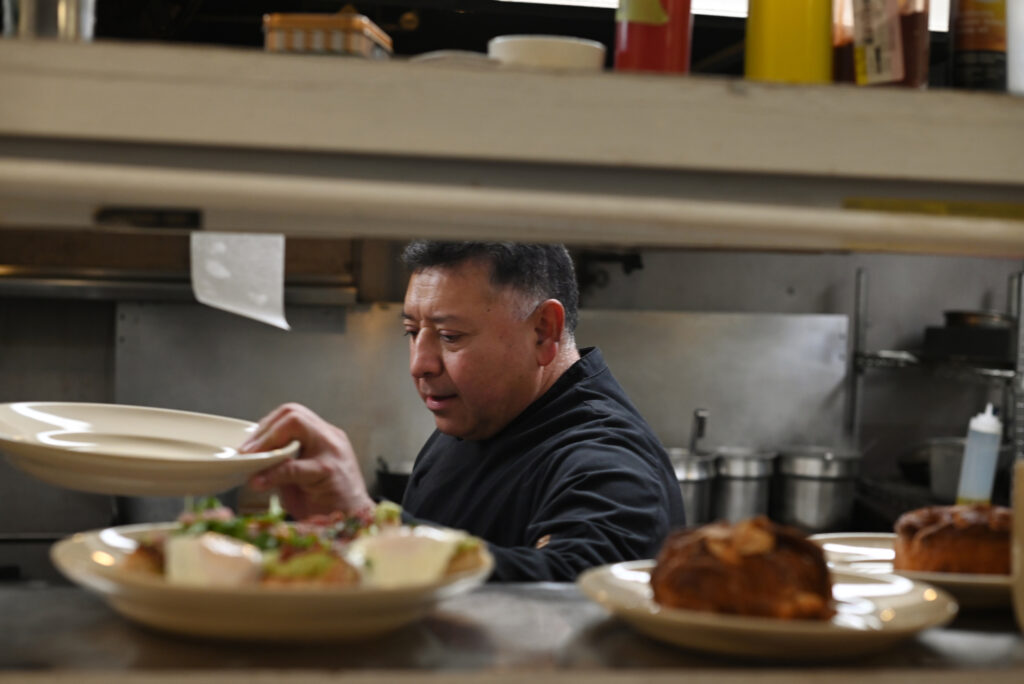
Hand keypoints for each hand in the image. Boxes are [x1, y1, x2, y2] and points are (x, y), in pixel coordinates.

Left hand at [241, 403, 373, 519]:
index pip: (292, 414)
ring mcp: (332, 451)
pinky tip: (259, 482)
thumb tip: (250, 461)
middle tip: (246, 451)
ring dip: (267, 442)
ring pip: (296, 425)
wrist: (354, 525)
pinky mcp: (329, 471)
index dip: (265, 426)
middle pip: (293, 413)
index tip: (248, 446)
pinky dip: (272, 473)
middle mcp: (329, 437)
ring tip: (251, 459)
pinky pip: (294, 466)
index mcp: (323, 436)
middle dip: (264, 430)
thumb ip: (281, 465)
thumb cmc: (327, 504)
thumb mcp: (300, 479)